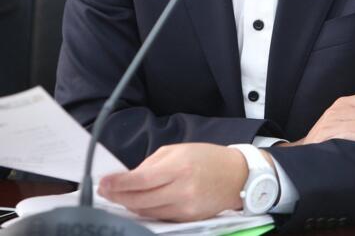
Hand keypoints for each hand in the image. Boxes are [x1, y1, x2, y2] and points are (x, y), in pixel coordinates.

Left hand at [98, 143, 247, 221]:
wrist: (235, 175)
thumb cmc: (206, 157)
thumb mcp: (178, 150)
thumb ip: (152, 163)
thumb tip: (129, 178)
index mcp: (179, 167)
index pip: (141, 180)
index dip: (119, 184)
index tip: (103, 183)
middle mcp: (182, 189)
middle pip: (140, 200)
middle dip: (118, 196)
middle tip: (104, 191)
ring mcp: (185, 208)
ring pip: (147, 211)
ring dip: (129, 205)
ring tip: (117, 196)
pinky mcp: (188, 219)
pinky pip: (159, 217)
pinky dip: (146, 211)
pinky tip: (137, 203)